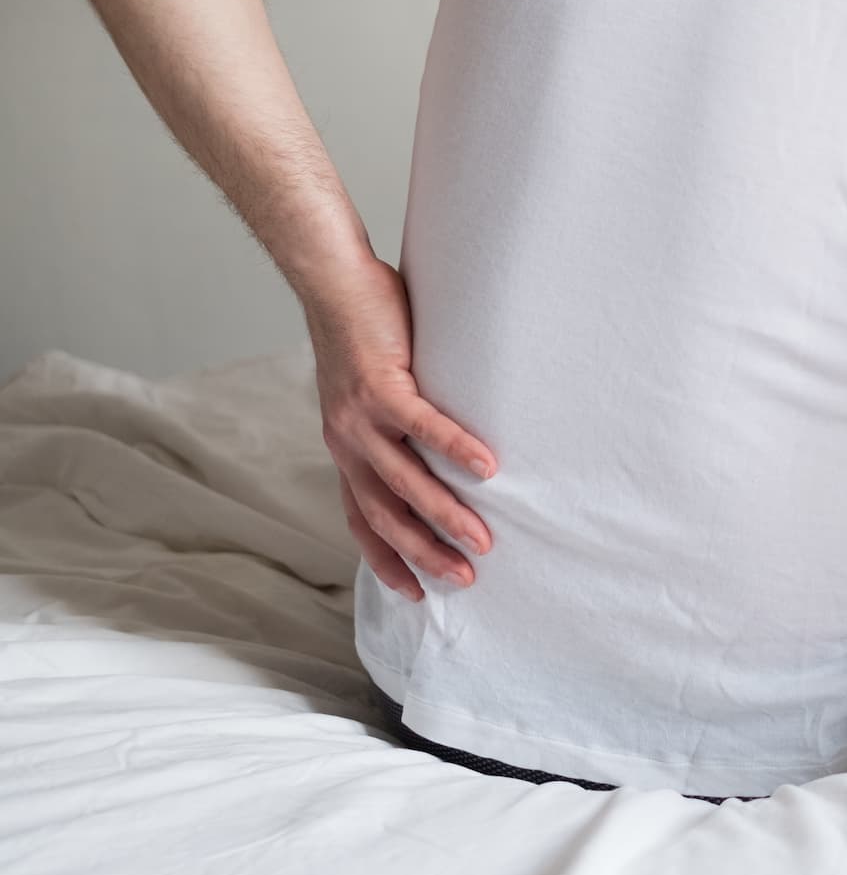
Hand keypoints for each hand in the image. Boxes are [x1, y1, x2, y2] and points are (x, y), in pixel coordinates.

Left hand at [305, 255, 496, 601]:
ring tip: (481, 540)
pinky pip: (423, 427)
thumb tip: (438, 438)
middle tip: (464, 579)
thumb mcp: (370, 390)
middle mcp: (347, 443)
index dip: (385, 559)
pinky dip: (455, 449)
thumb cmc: (363, 329)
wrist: (332, 283)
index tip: (415, 591)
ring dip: (444, 516)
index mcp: (345, 448)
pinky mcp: (380, 388)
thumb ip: (397, 421)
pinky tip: (486, 468)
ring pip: (403, 482)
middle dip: (424, 553)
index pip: (361, 519)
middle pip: (384, 515)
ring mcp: (360, 419)